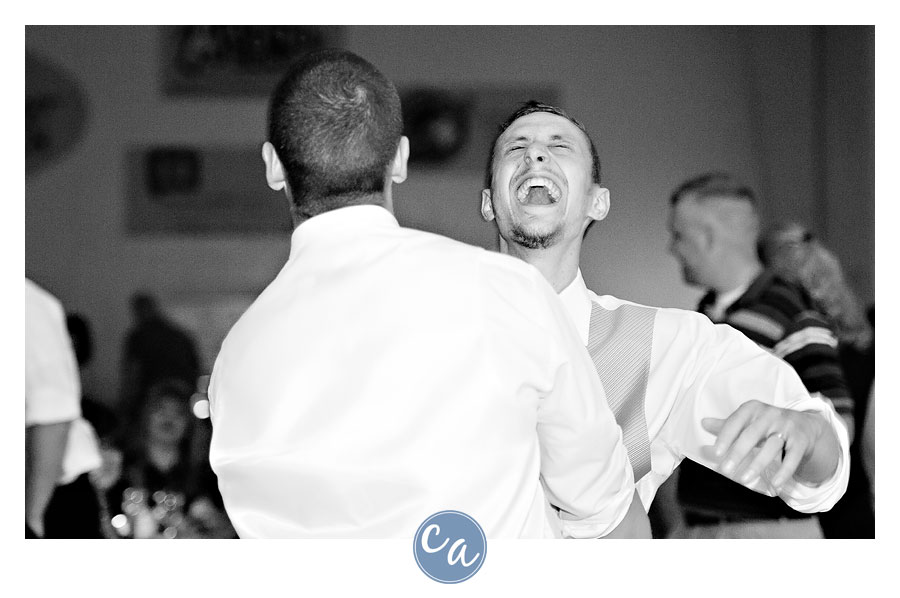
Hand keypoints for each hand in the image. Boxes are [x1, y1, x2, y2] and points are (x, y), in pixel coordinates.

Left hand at [701, 400, 825, 490]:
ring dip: (757, 464)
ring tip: (744, 480)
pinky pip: (792, 457)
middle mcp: (770, 414)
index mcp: (753, 408)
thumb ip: (726, 424)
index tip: (716, 453)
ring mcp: (787, 427)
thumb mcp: (748, 421)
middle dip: (738, 453)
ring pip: (772, 447)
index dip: (725, 436)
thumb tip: (703, 422)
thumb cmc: (766, 424)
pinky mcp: (801, 440)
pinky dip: (784, 472)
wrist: (804, 424)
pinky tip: (775, 484)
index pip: (736, 421)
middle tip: (725, 470)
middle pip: (752, 435)